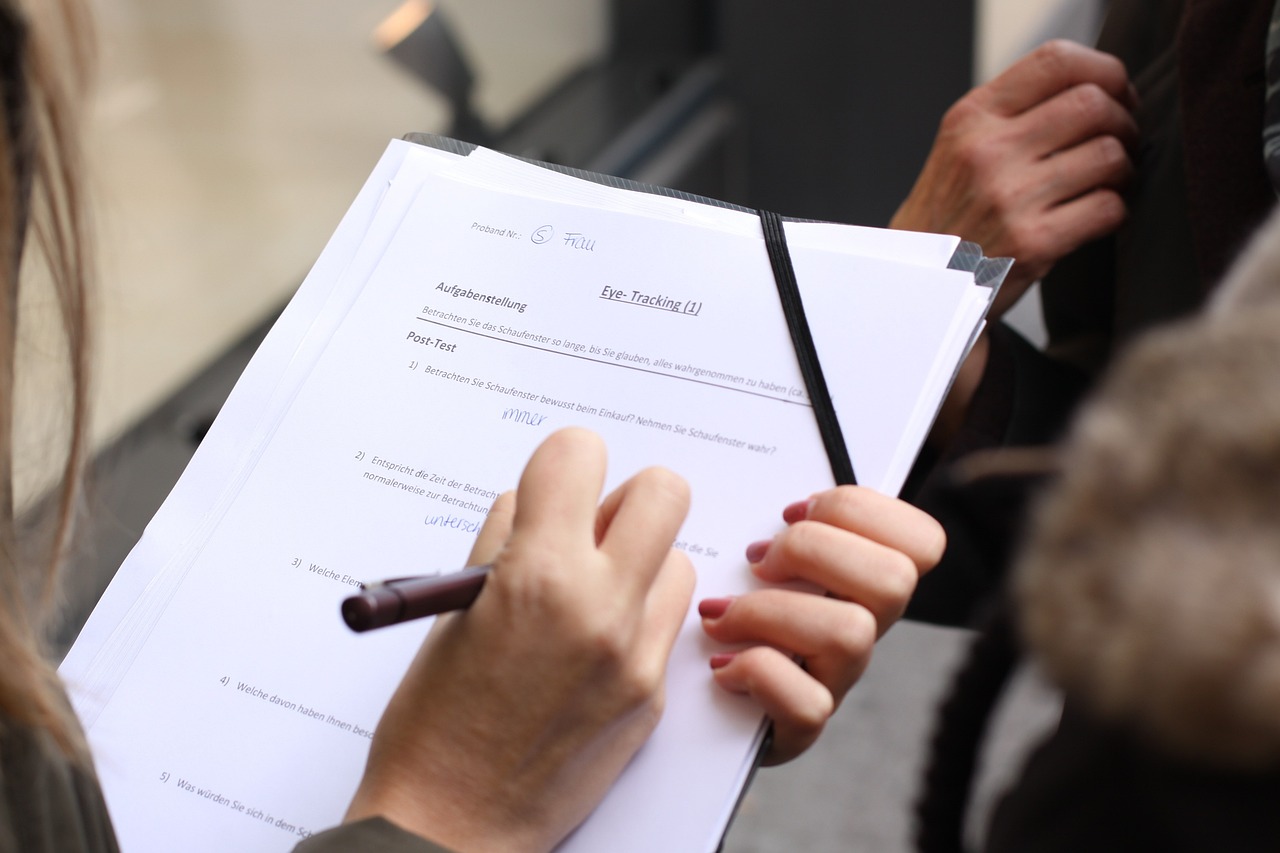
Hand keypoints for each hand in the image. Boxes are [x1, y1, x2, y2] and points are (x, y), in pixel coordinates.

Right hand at [345, 428, 694, 851]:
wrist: (453, 827)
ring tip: (588, 598)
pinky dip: (637, 618)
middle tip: (588, 532)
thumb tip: (536, 502)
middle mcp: (598, 607)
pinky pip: (665, 623)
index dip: (560, 464)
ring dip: (639, 564)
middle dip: (624, 499)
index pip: (579, 454)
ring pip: (676, 559)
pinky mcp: (652, 696)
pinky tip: (593, 649)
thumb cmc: (432, 726)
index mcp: (535, 576)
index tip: (550, 489)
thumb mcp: (452, 612)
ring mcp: (634, 656)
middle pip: (663, 492)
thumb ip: (504, 544)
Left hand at [699, 487, 943, 764]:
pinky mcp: (801, 728)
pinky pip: (808, 703)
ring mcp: (836, 680)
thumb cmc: (724, 607)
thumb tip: (773, 490)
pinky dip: (755, 674)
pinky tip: (721, 665)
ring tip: (720, 614)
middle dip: (814, 550)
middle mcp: (863, 629)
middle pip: (894, 579)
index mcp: (861, 580)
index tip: (793, 510)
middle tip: (757, 559)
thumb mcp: (756, 552)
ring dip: (770, 612)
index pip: (922, 541)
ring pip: (851, 634)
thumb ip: (778, 518)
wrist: (695, 702)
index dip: (861, 511)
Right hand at [891, 39, 1137, 316]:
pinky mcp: (1032, 243)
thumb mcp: (960, 147)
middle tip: (1122, 142)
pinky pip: (1108, 208)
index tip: (1116, 94)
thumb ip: (1013, 113)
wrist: (919, 286)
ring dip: (1124, 169)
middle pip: (1094, 104)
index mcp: (972, 118)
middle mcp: (988, 152)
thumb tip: (1099, 89)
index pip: (1057, 61)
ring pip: (1109, 155)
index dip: (1105, 71)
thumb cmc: (949, 215)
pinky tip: (1096, 216)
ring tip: (1109, 181)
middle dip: (1124, 122)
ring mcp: (1009, 198)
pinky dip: (1116, 211)